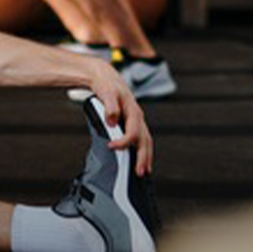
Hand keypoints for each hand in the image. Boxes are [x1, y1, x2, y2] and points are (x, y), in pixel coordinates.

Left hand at [89, 61, 153, 175]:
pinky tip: (140, 159)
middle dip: (143, 157)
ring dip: (146, 157)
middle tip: (140, 172)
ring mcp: (137, 121)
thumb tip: (112, 120)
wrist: (106, 79)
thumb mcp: (106, 93)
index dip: (123, 142)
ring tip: (144, 171)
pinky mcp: (133, 123)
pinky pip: (142, 139)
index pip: (132, 132)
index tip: (111, 147)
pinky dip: (143, 151)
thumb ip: (110, 107)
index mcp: (133, 111)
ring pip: (146, 141)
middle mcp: (138, 118)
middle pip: (145, 140)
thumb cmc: (107, 86)